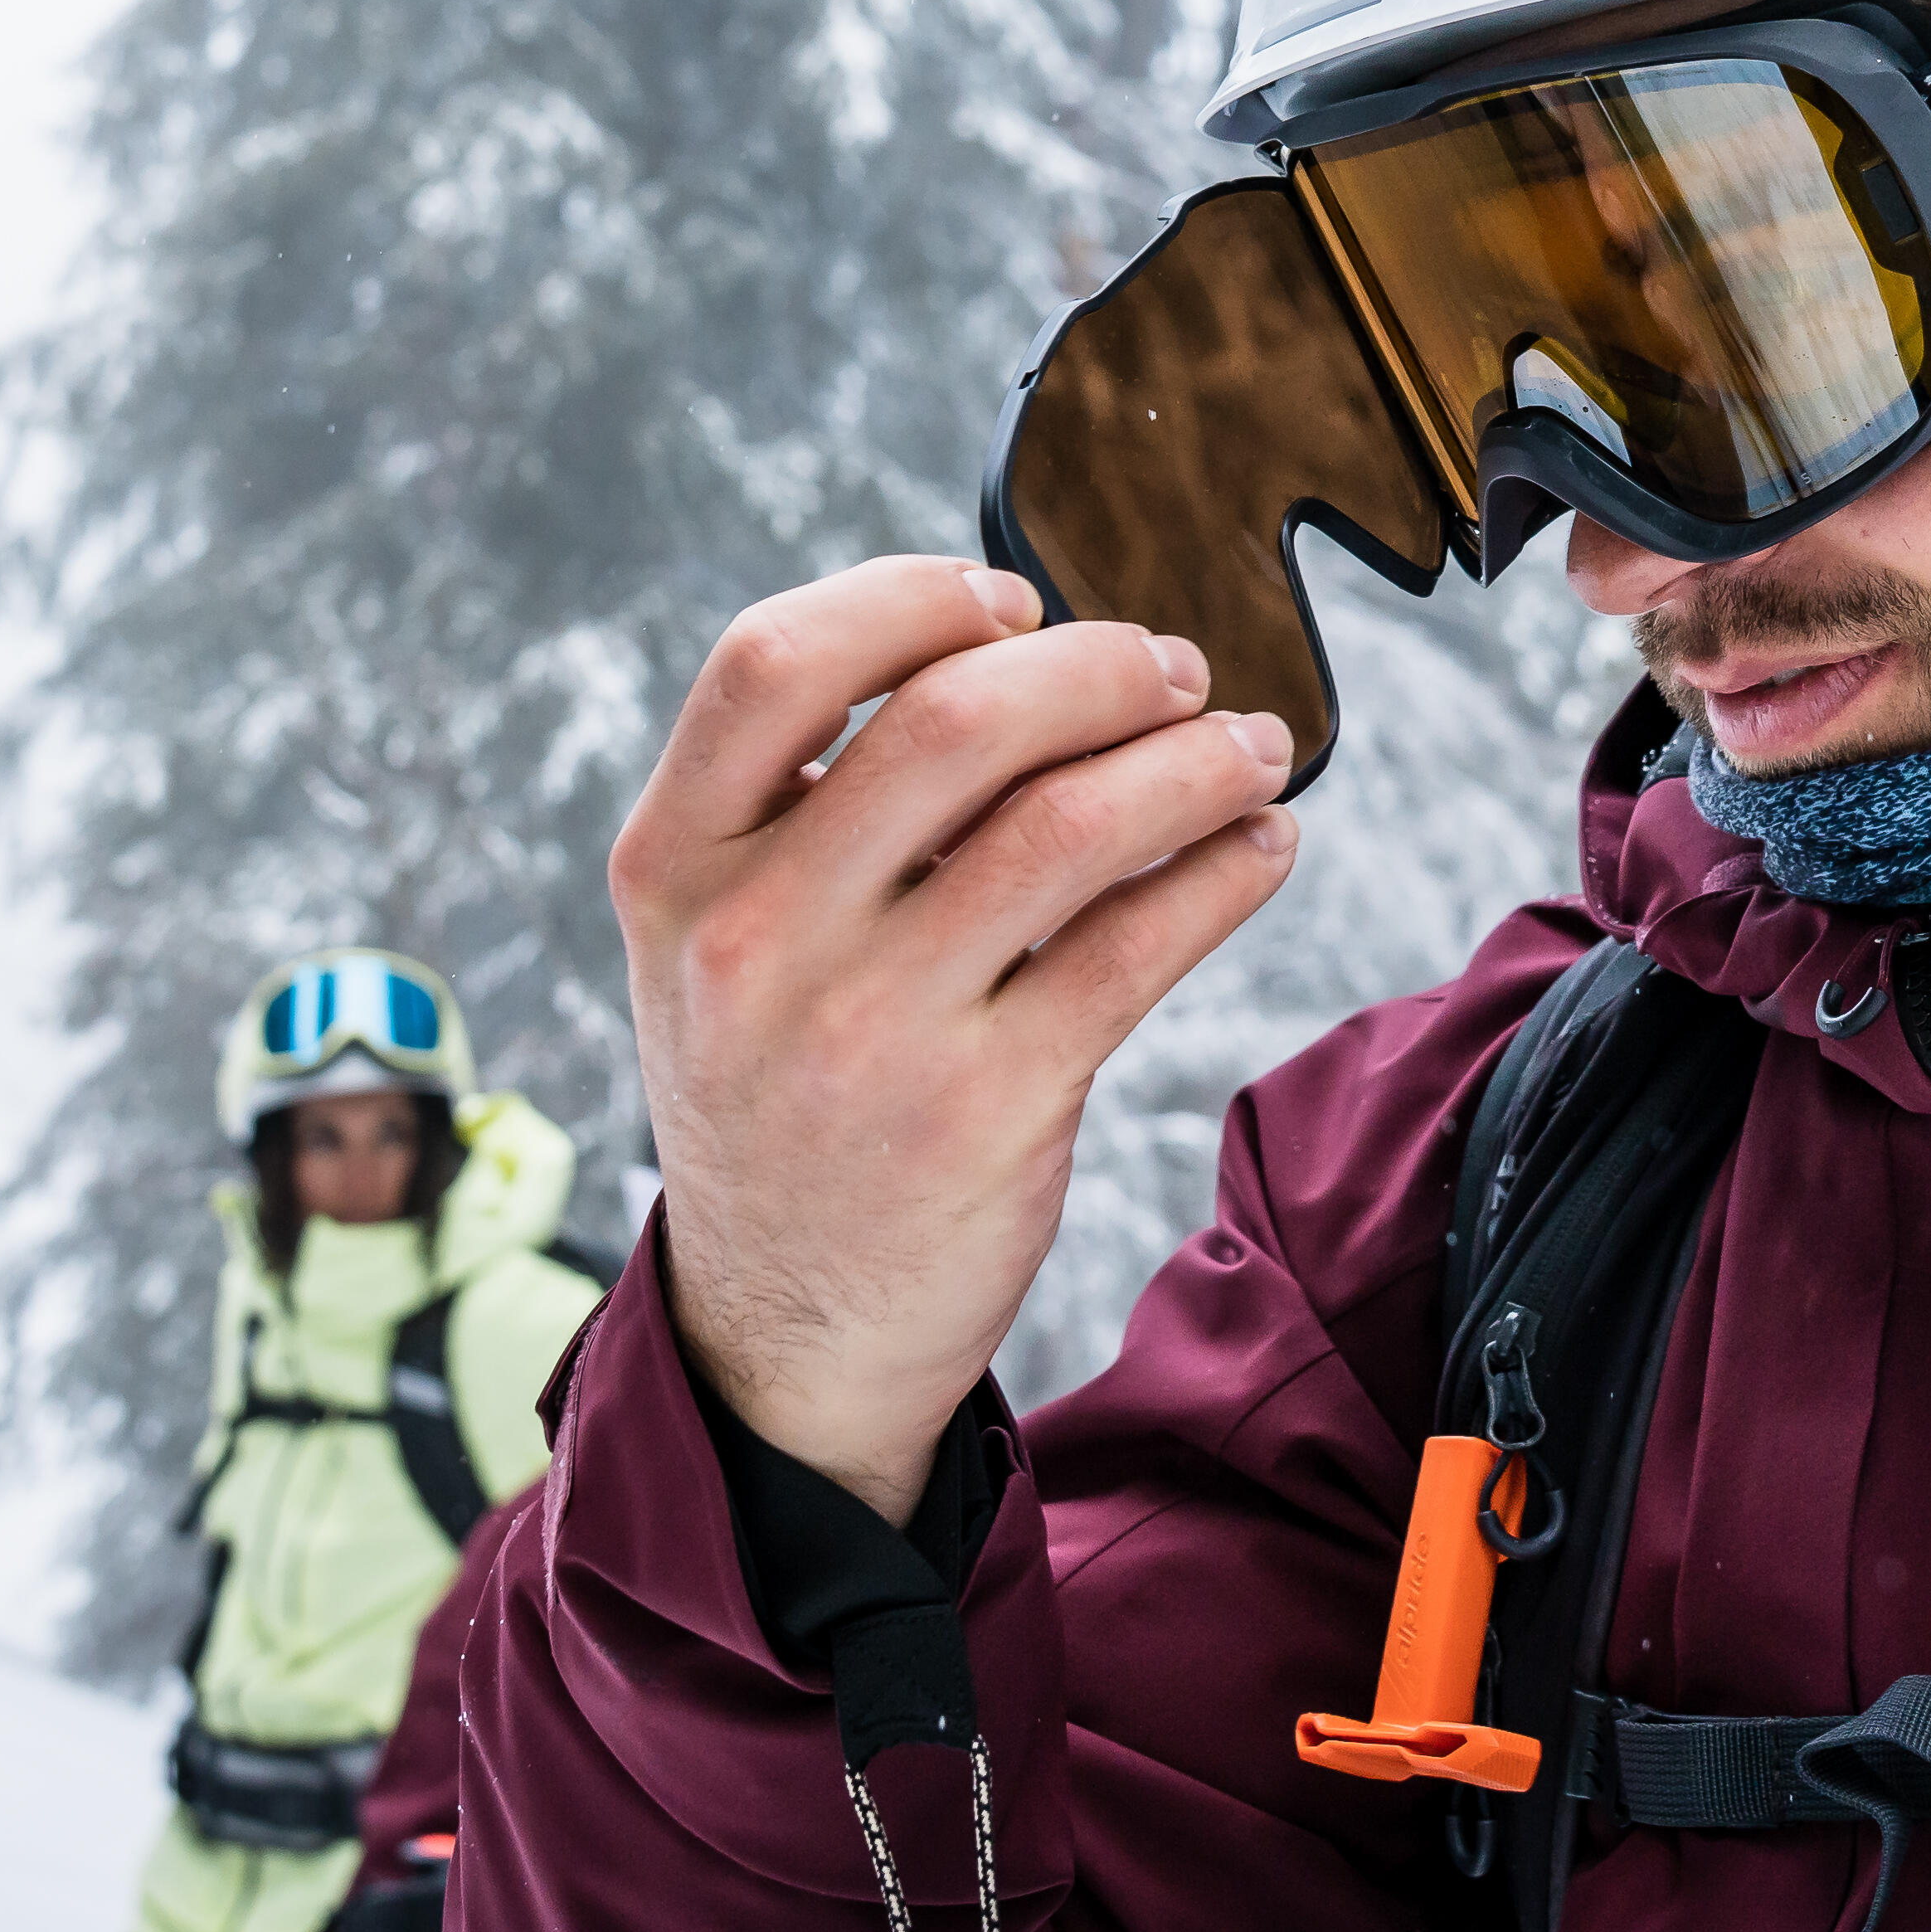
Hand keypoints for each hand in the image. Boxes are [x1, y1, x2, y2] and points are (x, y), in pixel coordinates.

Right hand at [614, 556, 1297, 1523]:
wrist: (782, 1333)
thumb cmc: (777, 1091)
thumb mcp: (720, 944)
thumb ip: (815, 807)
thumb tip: (1021, 654)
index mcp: (672, 869)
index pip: (769, 661)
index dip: (907, 599)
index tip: (1011, 599)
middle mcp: (755, 940)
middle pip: (953, 717)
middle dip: (1098, 667)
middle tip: (1174, 670)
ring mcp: (871, 1028)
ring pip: (1071, 824)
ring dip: (1194, 763)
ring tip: (1252, 749)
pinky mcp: (989, 1108)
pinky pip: (1139, 945)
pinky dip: (1223, 874)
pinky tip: (1258, 850)